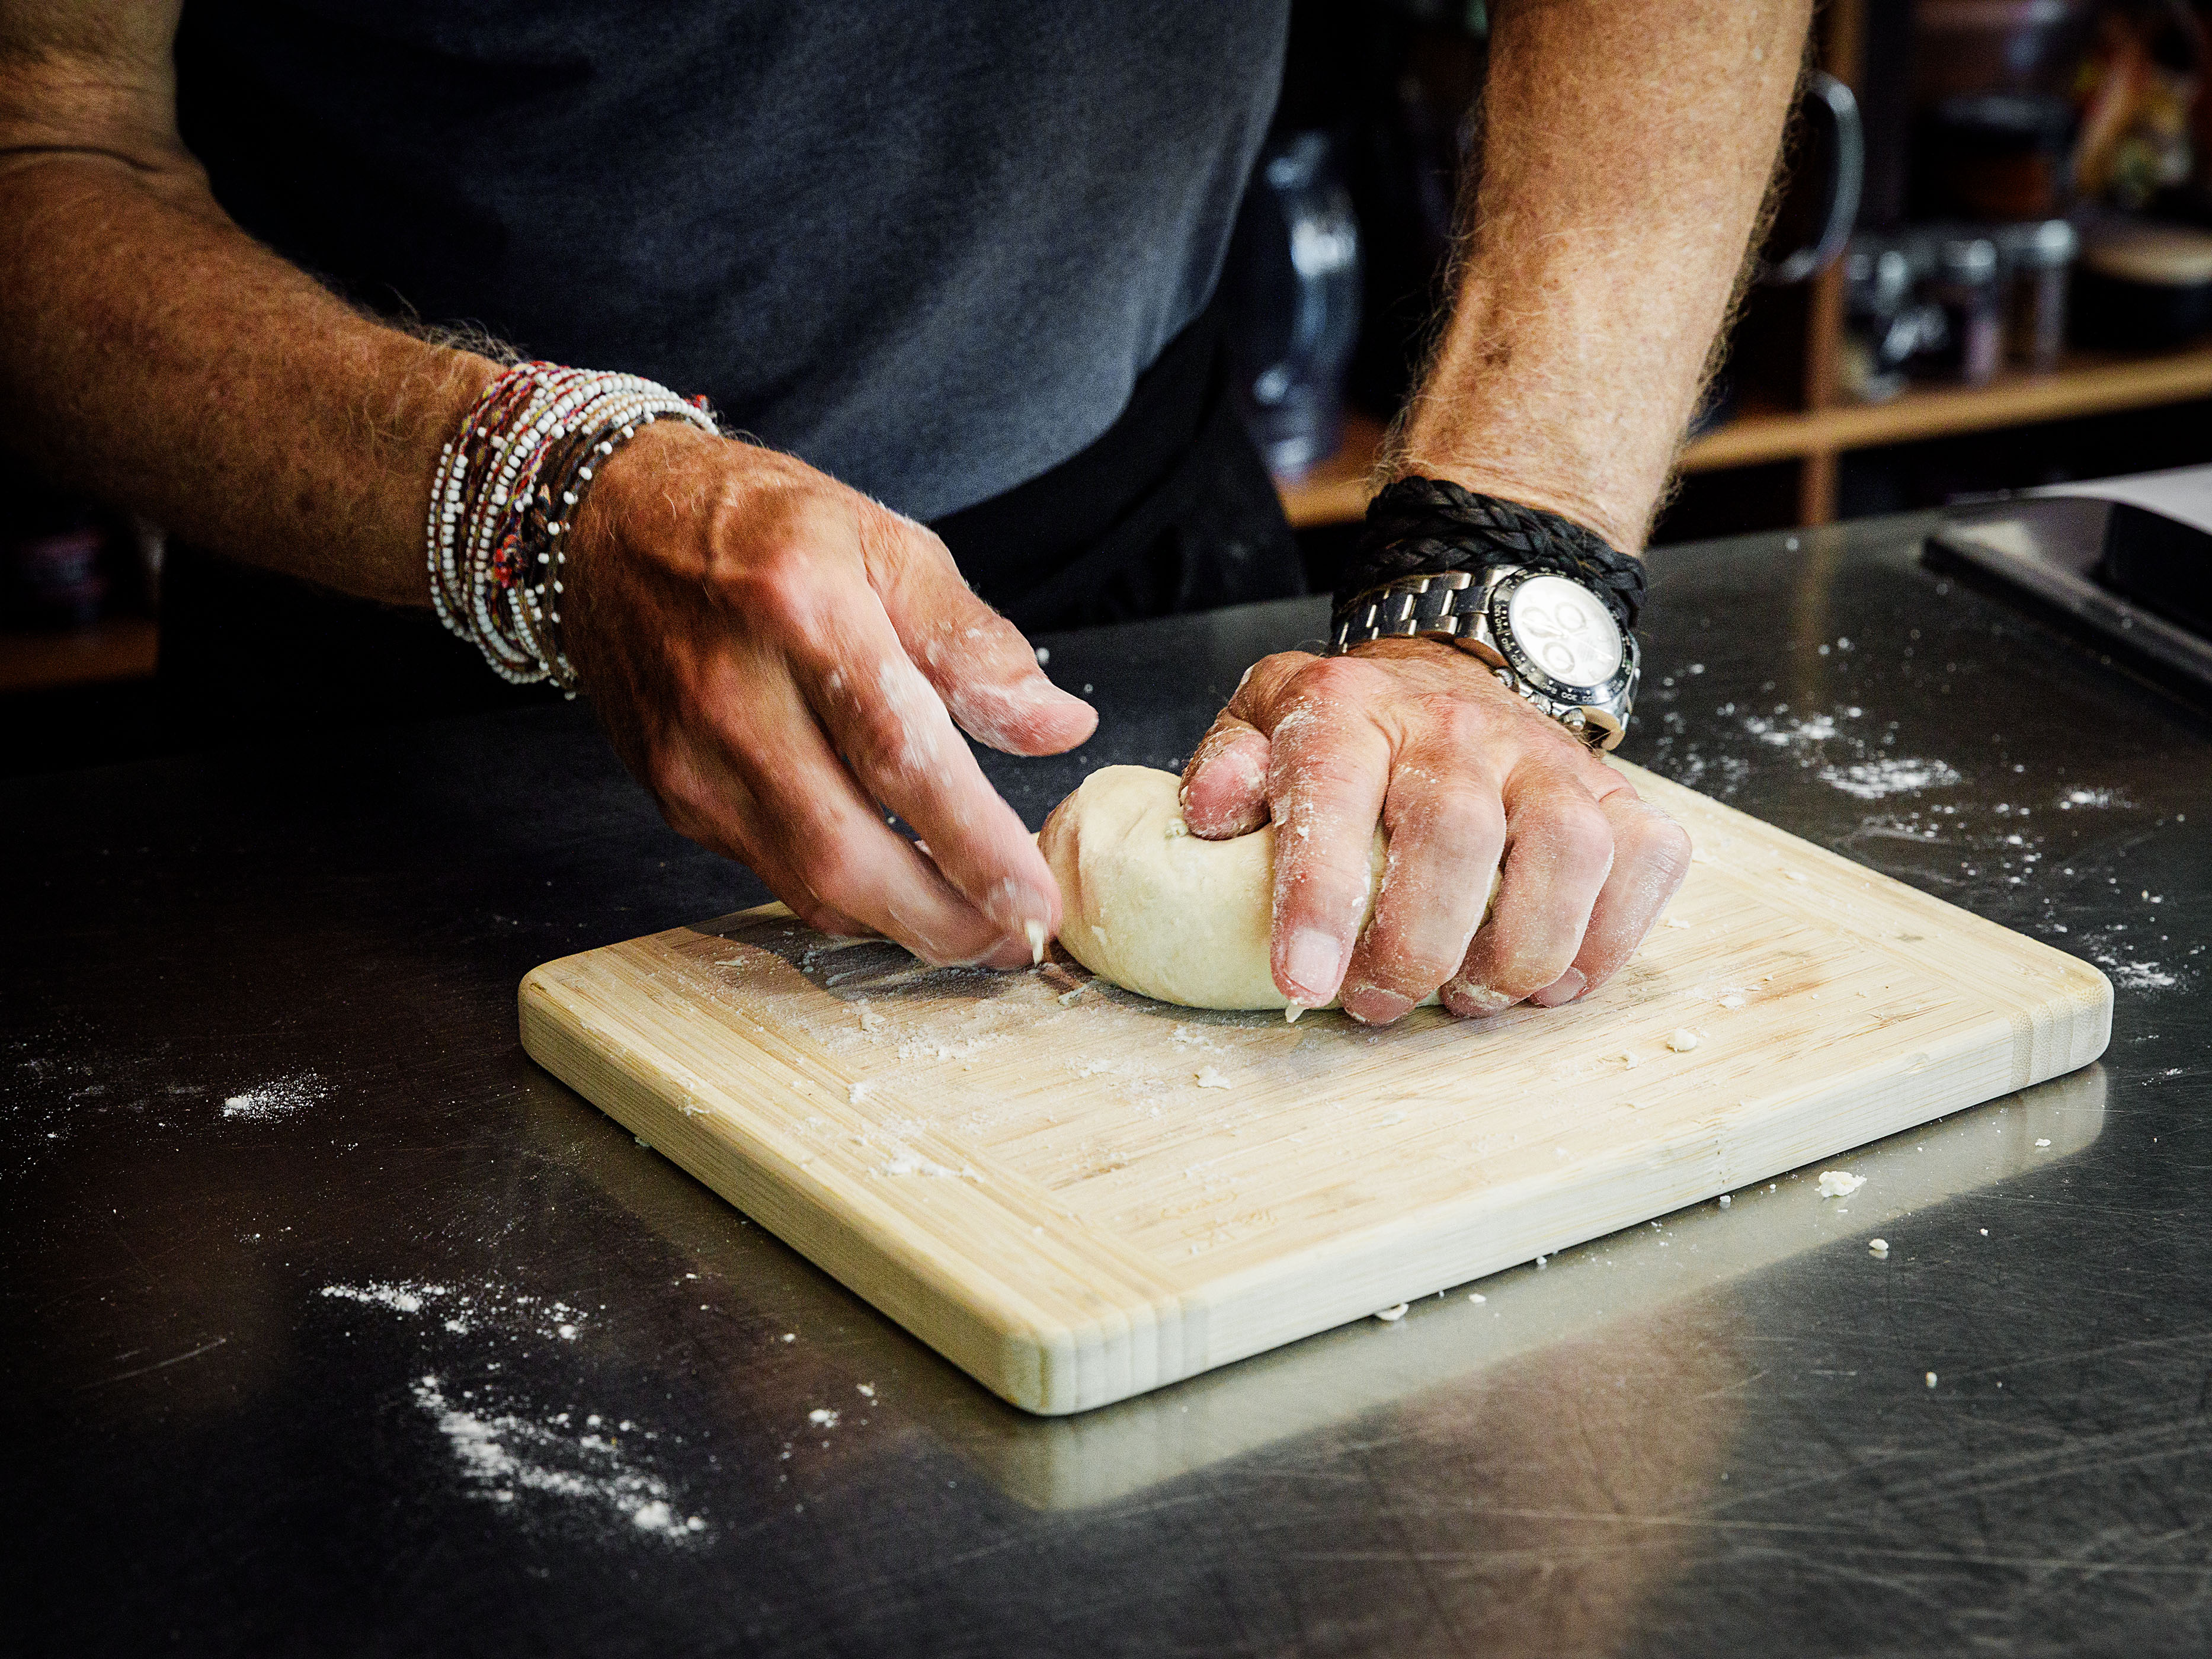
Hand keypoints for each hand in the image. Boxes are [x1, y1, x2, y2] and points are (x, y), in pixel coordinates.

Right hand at [565, 423, 1096, 967]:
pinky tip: (901, 889)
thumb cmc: (758, 526)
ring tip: (978, 927)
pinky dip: (847, 896)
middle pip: (845, 852)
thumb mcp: (883, 540)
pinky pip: (773, 874)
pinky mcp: (672, 796)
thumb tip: (1059, 725)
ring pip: (807, 885)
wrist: (606, 526)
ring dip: (902, 924)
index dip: (973, 842)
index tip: (1035, 896)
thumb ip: (972, 639)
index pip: (899, 755)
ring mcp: (690, 757)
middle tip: (1017, 940)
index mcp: (803, 609)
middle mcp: (733, 695)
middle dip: (943, 920)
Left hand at [1178, 638, 1689, 1023]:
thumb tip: (1207, 817)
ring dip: (1523, 950)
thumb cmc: (1349, 729)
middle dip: (1421, 945)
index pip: (1334, 795)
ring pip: (1568, 851)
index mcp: (1351, 713)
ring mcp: (1545, 757)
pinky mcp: (1613, 789)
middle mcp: (1456, 726)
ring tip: (1474, 997)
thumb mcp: (1263, 723)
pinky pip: (1645, 859)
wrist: (1449, 667)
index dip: (1319, 897)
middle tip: (1383, 1003)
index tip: (1303, 985)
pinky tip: (1557, 977)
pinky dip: (1611, 936)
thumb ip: (1226, 768)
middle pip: (1460, 834)